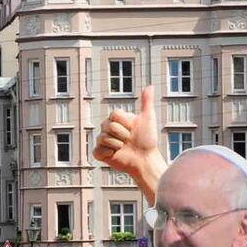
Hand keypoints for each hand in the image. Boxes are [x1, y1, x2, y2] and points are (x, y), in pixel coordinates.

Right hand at [93, 85, 165, 200]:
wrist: (145, 159)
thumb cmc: (147, 140)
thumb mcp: (147, 118)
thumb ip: (146, 102)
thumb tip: (149, 86)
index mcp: (117, 119)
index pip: (114, 114)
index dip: (125, 122)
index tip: (133, 128)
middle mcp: (108, 128)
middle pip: (109, 126)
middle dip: (122, 134)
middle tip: (129, 140)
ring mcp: (103, 141)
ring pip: (103, 138)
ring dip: (117, 144)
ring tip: (123, 148)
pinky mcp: (100, 153)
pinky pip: (97, 150)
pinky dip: (107, 153)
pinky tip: (115, 154)